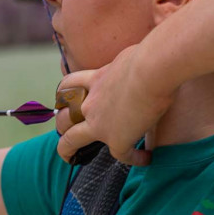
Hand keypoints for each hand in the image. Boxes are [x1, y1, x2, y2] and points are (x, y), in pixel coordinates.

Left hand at [54, 44, 174, 165]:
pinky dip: (135, 159)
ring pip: (71, 141)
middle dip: (61, 125)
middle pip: (63, 117)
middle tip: (64, 132)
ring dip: (68, 150)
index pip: (70, 85)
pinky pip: (121, 156)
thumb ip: (129, 64)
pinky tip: (146, 158)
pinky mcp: (117, 139)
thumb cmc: (148, 55)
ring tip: (72, 158)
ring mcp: (100, 123)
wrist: (152, 69)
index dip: (65, 94)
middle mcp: (91, 103)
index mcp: (95, 79)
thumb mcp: (130, 56)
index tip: (65, 100)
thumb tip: (146, 60)